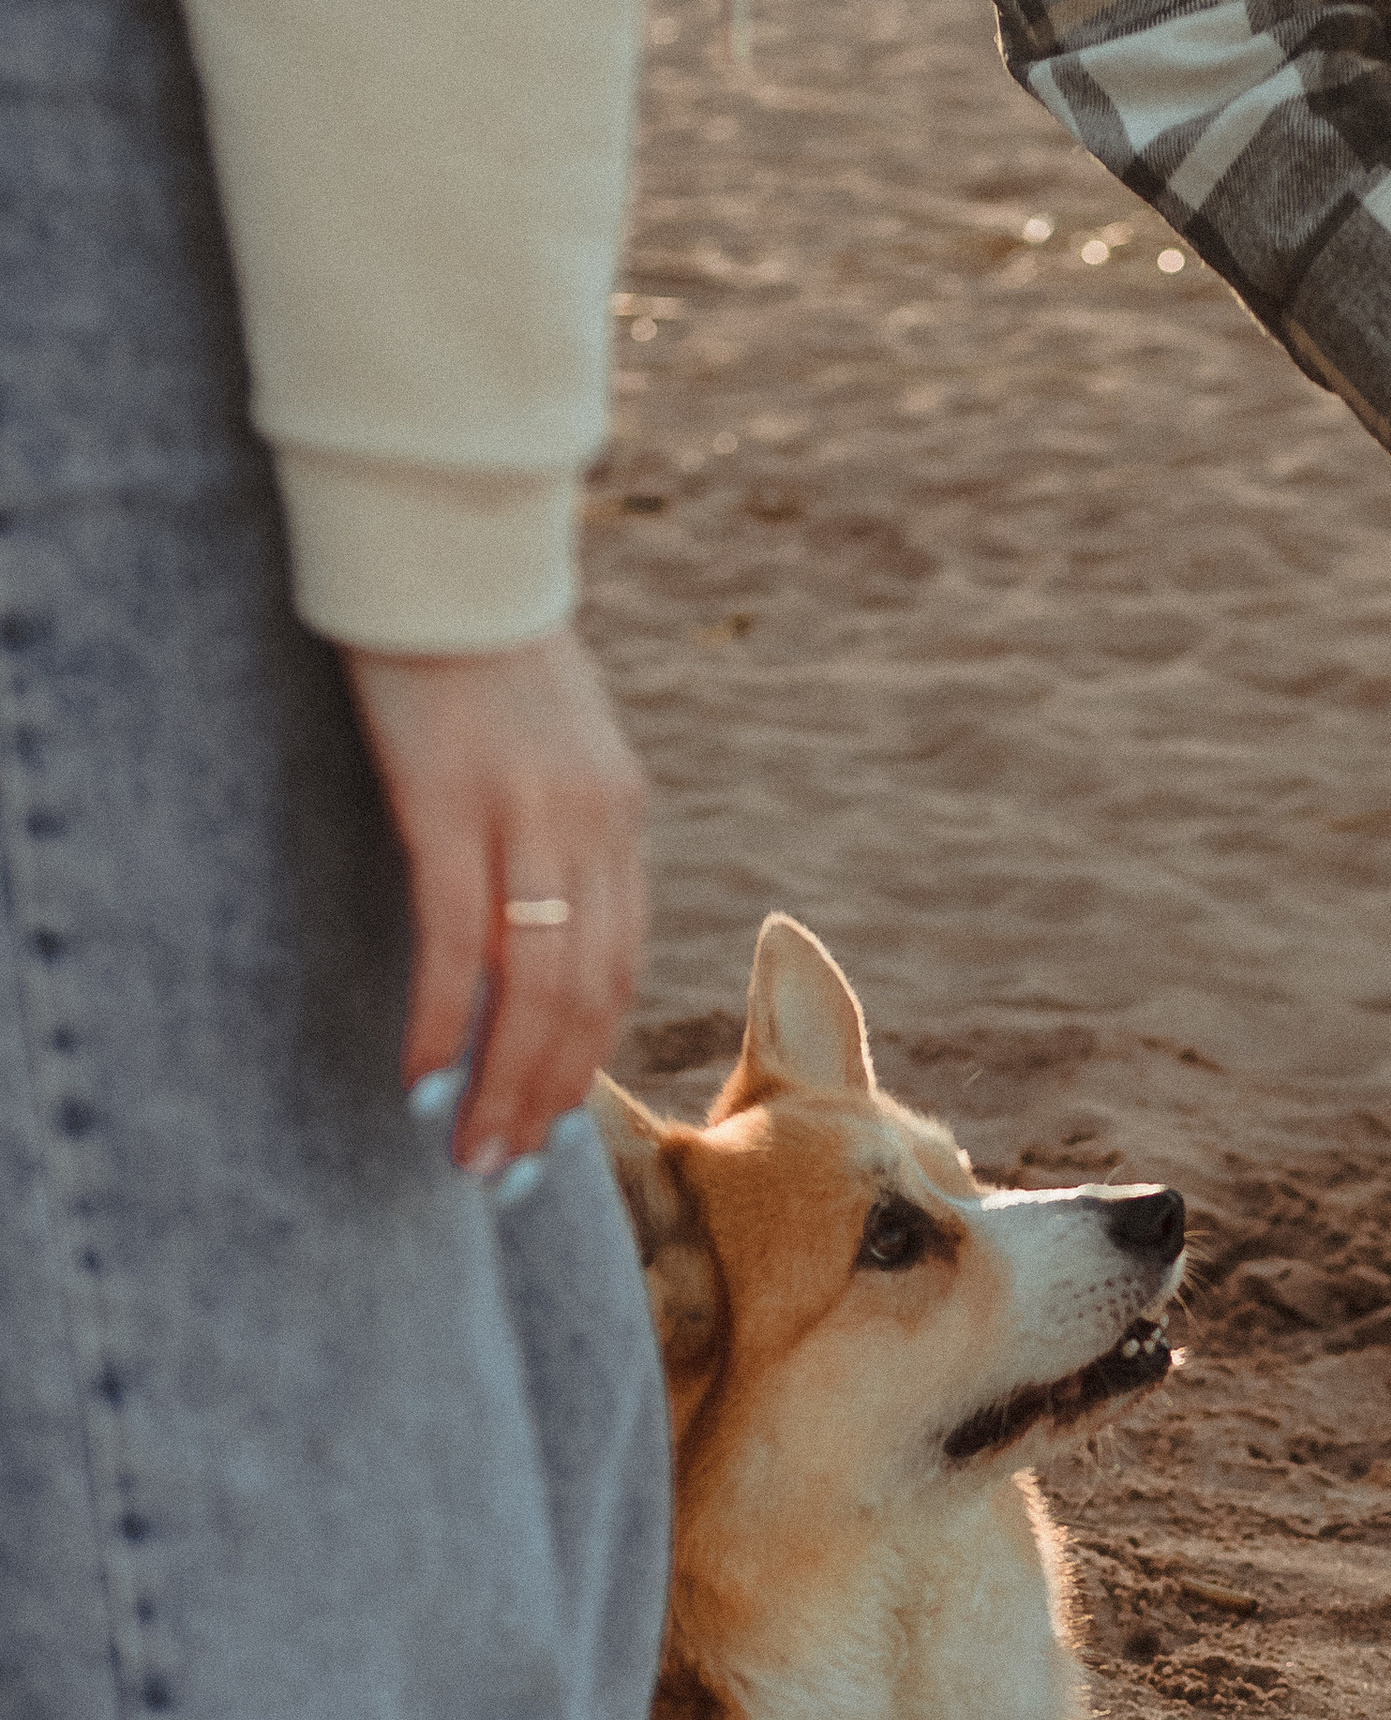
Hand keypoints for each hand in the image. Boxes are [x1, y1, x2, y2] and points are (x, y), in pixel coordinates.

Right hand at [340, 627, 648, 1170]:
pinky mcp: (451, 795)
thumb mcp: (537, 740)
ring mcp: (528, 810)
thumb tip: (512, 918)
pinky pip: (458, 938)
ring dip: (504, 1083)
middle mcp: (594, 822)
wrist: (437, 529)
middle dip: (548, 1096)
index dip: (587, 1057)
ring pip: (536, 986)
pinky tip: (423, 1074)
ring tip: (469, 1153)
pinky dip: (447, 1017)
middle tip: (507, 1172)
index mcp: (619, 814)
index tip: (548, 1123)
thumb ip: (543, 827)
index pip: (620, 966)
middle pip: (590, 996)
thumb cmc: (468, 638)